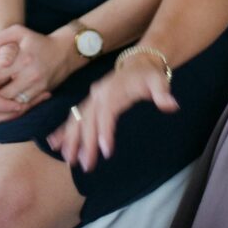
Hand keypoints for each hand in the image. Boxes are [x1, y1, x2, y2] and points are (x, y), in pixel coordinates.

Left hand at [0, 24, 78, 125]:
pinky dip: (9, 115)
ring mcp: (37, 87)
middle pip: (3, 94)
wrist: (66, 52)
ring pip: (13, 106)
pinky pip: (23, 109)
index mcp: (22, 59)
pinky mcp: (42, 95)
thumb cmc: (36, 40)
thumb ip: (0, 39)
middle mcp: (30, 75)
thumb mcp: (19, 30)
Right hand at [47, 54, 177, 171]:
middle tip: (85, 165)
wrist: (138, 62)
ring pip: (77, 119)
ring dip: (71, 138)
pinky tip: (55, 143)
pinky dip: (64, 129)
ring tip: (68, 159)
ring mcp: (92, 98)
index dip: (105, 131)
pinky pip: (74, 116)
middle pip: (88, 119)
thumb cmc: (149, 76)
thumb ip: (163, 94)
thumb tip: (172, 105)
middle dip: (85, 142)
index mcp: (113, 90)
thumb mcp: (159, 81)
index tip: (106, 151)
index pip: (107, 113)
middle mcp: (99, 94)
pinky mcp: (90, 102)